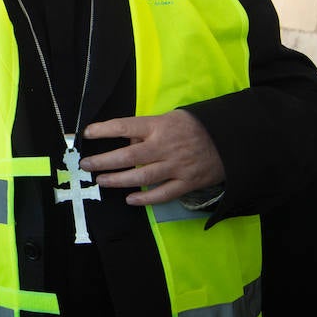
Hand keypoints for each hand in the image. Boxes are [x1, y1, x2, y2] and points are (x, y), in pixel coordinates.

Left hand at [80, 109, 225, 205]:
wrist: (230, 139)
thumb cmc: (196, 125)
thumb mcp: (171, 117)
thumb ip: (148, 130)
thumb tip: (127, 142)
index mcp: (160, 126)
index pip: (125, 126)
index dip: (104, 130)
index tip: (87, 133)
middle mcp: (165, 146)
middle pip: (128, 156)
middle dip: (103, 161)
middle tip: (86, 165)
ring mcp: (176, 166)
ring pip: (141, 177)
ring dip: (118, 180)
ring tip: (101, 181)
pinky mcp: (187, 183)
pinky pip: (162, 194)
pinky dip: (145, 199)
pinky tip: (130, 199)